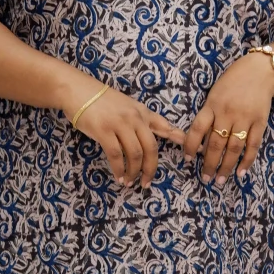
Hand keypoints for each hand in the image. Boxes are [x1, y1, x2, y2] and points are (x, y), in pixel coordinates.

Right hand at [66, 82, 184, 187]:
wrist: (78, 90)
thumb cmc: (101, 100)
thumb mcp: (126, 106)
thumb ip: (141, 120)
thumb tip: (158, 133)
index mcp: (142, 112)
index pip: (164, 126)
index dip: (178, 139)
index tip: (195, 151)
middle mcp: (135, 118)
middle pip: (151, 148)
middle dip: (150, 169)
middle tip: (146, 183)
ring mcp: (120, 124)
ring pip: (135, 154)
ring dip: (134, 172)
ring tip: (129, 182)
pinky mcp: (104, 131)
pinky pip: (117, 155)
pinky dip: (119, 169)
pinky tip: (118, 176)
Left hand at [183, 54, 273, 183]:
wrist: (260, 71)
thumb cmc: (232, 83)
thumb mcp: (215, 94)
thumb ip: (209, 116)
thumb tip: (201, 143)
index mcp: (212, 105)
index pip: (197, 129)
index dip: (190, 146)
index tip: (186, 160)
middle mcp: (227, 112)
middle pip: (216, 143)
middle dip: (209, 164)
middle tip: (205, 179)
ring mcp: (245, 118)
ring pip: (234, 148)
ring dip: (226, 166)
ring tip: (220, 180)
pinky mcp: (260, 122)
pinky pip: (253, 145)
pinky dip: (247, 161)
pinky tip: (240, 173)